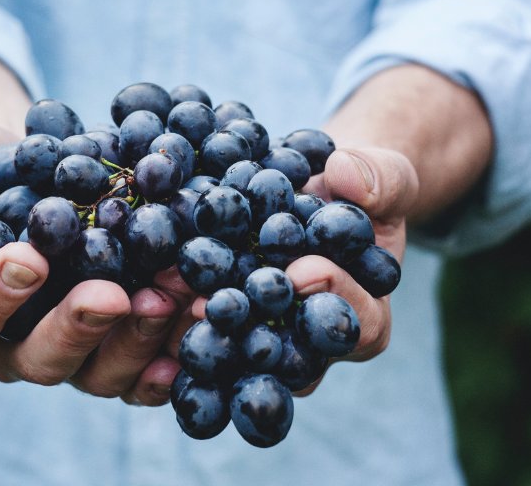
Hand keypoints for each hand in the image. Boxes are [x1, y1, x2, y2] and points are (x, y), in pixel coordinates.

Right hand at [0, 121, 193, 404]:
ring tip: (173, 295)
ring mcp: (75, 350)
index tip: (28, 259)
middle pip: (39, 359)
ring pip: (100, 371)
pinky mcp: (121, 345)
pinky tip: (200, 320)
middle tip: (112, 295)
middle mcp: (16, 342)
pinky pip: (146, 369)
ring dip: (139, 339)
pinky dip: (175, 352)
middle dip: (77, 328)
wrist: (40, 171)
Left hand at [187, 146, 418, 394]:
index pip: (358, 325)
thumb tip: (346, 174)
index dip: (334, 299)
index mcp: (364, 317)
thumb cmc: (359, 192)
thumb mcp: (384, 177)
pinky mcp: (227, 321)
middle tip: (215, 304)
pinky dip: (175, 308)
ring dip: (202, 327)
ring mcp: (266, 337)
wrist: (318, 193)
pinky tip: (146, 289)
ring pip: (238, 350)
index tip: (303, 269)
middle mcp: (311, 343)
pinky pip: (203, 326)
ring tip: (169, 297)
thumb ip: (380, 179)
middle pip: (288, 355)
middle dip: (253, 328)